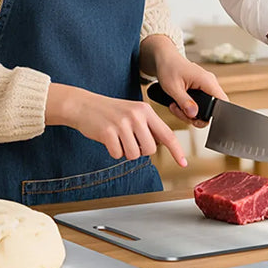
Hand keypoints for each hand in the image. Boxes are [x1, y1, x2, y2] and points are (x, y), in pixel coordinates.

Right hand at [45, 83, 188, 166]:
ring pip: (133, 154)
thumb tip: (161, 144)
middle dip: (140, 150)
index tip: (183, 162)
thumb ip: (148, 126)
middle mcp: (137, 116)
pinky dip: (113, 151)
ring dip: (125, 151)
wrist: (84, 105)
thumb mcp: (134, 112)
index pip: (167, 134)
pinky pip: (117, 154)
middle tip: (129, 140)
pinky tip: (108, 139)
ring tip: (118, 138)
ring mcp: (122, 124)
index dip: (176, 150)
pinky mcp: (108, 132)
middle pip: (150, 149)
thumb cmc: (111, 112)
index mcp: (146, 111)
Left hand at [149, 49, 229, 128]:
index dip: (212, 114)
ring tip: (176, 106)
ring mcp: (206, 87)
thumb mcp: (173, 87)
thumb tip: (194, 114)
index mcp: (207, 80)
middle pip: (212, 109)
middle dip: (194, 116)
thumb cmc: (169, 68)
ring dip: (189, 113)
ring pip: (205, 109)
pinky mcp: (202, 90)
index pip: (222, 101)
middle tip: (179, 111)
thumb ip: (184, 102)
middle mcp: (210, 83)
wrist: (165, 60)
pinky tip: (179, 104)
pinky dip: (189, 108)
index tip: (195, 118)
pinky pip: (200, 104)